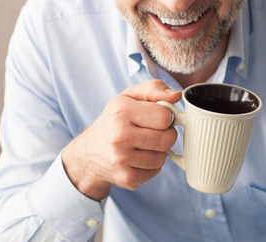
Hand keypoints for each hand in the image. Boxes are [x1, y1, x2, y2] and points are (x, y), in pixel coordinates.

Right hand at [62, 80, 180, 200]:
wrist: (89, 151)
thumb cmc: (114, 120)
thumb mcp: (129, 96)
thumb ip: (154, 89)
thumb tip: (176, 95)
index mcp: (122, 111)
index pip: (165, 116)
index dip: (165, 116)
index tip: (155, 117)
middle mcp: (120, 135)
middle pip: (167, 139)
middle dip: (165, 135)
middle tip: (152, 132)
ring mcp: (122, 159)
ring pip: (163, 157)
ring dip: (158, 151)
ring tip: (143, 145)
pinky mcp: (126, 177)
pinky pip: (155, 172)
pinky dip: (150, 166)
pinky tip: (138, 158)